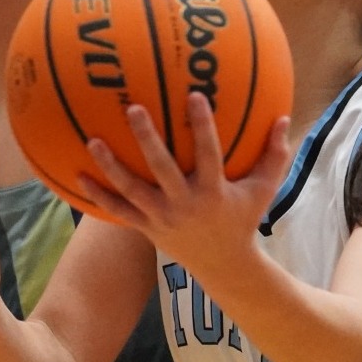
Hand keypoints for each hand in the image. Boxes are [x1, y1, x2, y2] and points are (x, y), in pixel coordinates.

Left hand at [78, 93, 290, 282]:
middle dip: (147, 139)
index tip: (194, 96)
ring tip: (93, 141)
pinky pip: (118, 211)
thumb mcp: (263, 190)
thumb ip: (274, 155)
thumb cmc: (243, 219)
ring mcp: (163, 218)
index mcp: (213, 192)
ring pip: (133, 190)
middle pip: (162, 168)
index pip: (208, 154)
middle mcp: (185, 204)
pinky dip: (98, 196)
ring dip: (111, 166)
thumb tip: (284, 117)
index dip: (202, 126)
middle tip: (132, 108)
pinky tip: (78, 176)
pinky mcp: (147, 228)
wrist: (223, 265)